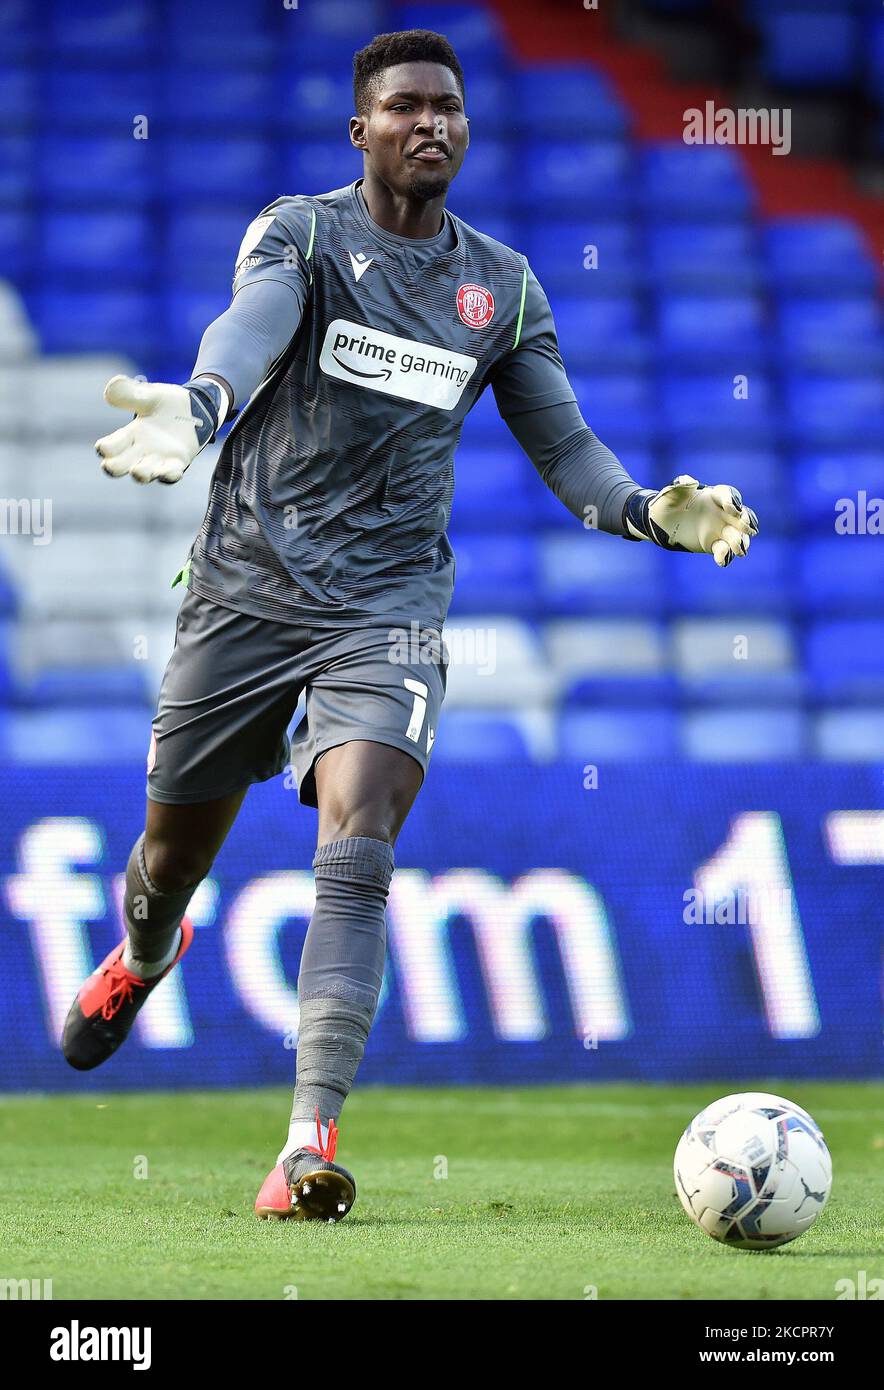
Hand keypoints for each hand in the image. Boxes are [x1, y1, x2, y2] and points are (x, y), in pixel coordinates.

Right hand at [95, 375, 212, 484]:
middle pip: (120, 466)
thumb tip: (110, 387)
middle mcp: (140, 450)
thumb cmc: (166, 403)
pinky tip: (168, 472)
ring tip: (137, 471)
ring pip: (143, 475)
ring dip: (140, 474)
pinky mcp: (178, 462)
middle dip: (114, 468)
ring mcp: (158, 459)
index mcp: (130, 434)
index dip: (104, 448)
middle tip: (111, 466)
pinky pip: (171, 475)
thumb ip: (129, 393)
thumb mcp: (148, 395)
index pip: (110, 446)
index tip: (103, 448)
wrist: (195, 408)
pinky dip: (168, 475)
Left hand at [625, 475, 758, 567]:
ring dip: (741, 542)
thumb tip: (691, 481)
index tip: (733, 508)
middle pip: (741, 517)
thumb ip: (681, 484)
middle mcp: (722, 512)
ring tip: (741, 550)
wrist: (660, 520)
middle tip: (749, 528)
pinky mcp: (712, 544)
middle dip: (747, 522)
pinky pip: (723, 550)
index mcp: (714, 496)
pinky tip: (722, 561)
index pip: (729, 496)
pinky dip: (725, 556)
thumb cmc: (668, 502)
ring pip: (737, 536)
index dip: (733, 501)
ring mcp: (719, 529)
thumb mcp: (671, 491)